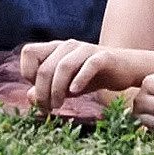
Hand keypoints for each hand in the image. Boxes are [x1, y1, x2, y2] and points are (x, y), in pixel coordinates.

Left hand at [24, 40, 140, 113]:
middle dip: (42, 92)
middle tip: (48, 108)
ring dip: (57, 90)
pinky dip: (79, 79)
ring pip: (63, 67)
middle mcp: (68, 46)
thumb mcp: (65, 85)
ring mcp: (86, 50)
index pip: (29, 52)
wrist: (125, 69)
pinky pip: (89, 65)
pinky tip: (75, 92)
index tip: (38, 91)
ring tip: (58, 105)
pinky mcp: (104, 57)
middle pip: (44, 67)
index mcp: (55, 48)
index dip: (28, 74)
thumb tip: (29, 97)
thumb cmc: (91, 77)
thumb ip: (46, 88)